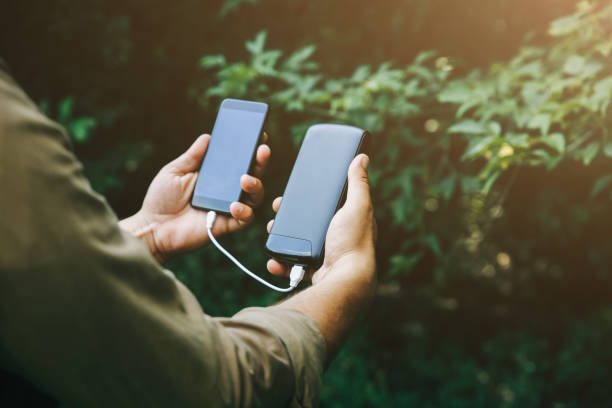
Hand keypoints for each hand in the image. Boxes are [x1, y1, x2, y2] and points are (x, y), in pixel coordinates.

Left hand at [120, 133, 270, 261]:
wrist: (153, 228)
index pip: (238, 160)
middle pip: (252, 174)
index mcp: (215, 175)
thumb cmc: (161, 199)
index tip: (258, 135)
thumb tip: (208, 137)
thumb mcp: (175, 171)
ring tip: (245, 179)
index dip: (250, 148)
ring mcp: (228, 207)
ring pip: (254, 196)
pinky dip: (244, 211)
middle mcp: (226, 190)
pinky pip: (245, 218)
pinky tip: (234, 205)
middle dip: (260, 162)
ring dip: (256, 185)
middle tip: (262, 151)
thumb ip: (193, 156)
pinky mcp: (227, 224)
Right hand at [271, 154, 376, 360]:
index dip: (309, 197)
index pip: (326, 204)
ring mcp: (325, 255)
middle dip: (288, 217)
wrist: (345, 280)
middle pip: (308, 222)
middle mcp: (338, 237)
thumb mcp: (357, 206)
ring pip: (297, 243)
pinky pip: (292, 266)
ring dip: (281, 238)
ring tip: (271, 231)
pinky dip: (281, 263)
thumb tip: (362, 158)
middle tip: (276, 211)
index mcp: (348, 220)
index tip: (292, 191)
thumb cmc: (354, 242)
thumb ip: (358, 183)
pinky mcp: (314, 271)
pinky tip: (274, 260)